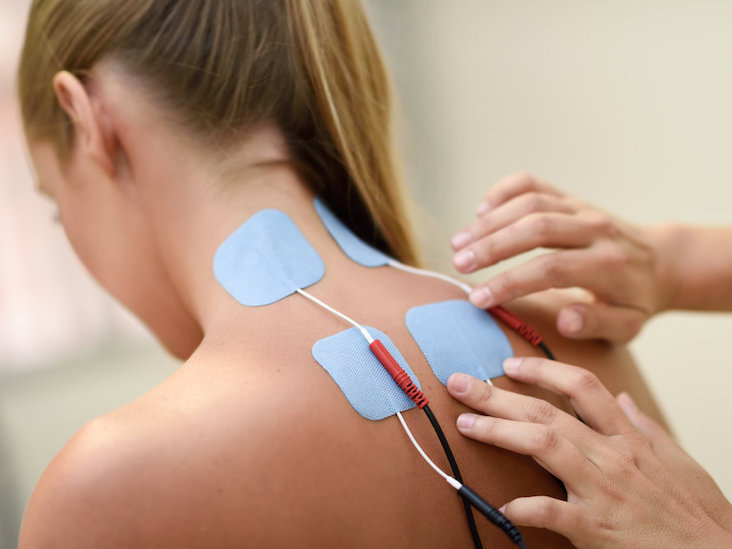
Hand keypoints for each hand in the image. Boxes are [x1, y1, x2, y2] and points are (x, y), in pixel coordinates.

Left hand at [447, 361, 731, 548]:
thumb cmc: (695, 511)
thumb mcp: (676, 459)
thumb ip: (643, 426)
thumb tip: (620, 399)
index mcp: (628, 437)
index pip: (581, 386)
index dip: (542, 369)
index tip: (509, 364)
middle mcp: (611, 455)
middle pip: (546, 412)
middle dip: (499, 395)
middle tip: (461, 383)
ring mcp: (602, 489)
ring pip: (543, 446)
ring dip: (500, 433)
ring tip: (467, 425)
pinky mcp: (595, 527)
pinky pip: (552, 511)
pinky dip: (525, 506)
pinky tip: (503, 505)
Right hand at [450, 172, 671, 341]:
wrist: (659, 261)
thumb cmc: (634, 301)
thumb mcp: (627, 325)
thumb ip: (597, 325)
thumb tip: (564, 318)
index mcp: (608, 265)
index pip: (551, 269)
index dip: (510, 282)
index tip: (478, 299)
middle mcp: (595, 229)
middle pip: (536, 228)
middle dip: (492, 246)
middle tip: (458, 264)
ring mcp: (581, 208)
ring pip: (529, 203)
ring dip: (489, 222)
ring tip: (458, 244)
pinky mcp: (569, 197)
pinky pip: (532, 183)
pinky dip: (502, 192)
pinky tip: (480, 211)